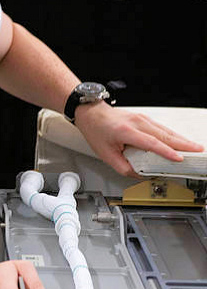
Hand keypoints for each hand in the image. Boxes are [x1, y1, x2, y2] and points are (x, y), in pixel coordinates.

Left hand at [74, 102, 204, 176]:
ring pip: (165, 130)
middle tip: (198, 151)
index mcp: (126, 131)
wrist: (91, 113)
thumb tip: (141, 175)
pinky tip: (181, 141)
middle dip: (183, 144)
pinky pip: (161, 128)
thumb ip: (124, 167)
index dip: (166, 152)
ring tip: (195, 148)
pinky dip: (173, 135)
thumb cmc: (97, 131)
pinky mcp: (143, 118)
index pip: (150, 143)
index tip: (179, 158)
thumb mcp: (106, 155)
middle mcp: (136, 122)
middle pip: (164, 134)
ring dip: (181, 139)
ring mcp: (141, 118)